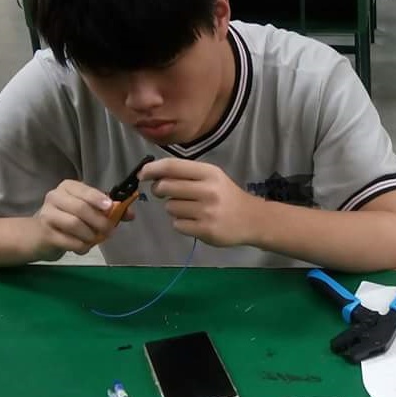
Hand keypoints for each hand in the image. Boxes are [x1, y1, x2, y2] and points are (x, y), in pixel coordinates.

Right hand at [29, 180, 132, 259]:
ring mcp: (47, 215)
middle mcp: (55, 197)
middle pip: (81, 208)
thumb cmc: (68, 217)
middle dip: (99, 221)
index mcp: (68, 187)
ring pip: (74, 224)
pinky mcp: (44, 234)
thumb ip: (110, 210)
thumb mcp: (88, 209)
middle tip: (110, 231)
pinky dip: (81, 246)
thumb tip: (130, 214)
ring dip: (90, 234)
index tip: (109, 207)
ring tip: (95, 239)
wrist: (38, 234)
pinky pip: (68, 241)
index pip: (84, 189)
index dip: (97, 198)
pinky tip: (83, 247)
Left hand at [140, 158, 259, 246]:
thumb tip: (151, 174)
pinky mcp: (205, 230)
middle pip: (166, 186)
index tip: (142, 174)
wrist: (253, 219)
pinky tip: (196, 222)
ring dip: (174, 209)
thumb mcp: (212, 178)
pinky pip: (177, 224)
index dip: (152, 169)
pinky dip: (181, 224)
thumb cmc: (227, 196)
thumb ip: (186, 174)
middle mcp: (208, 190)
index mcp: (209, 173)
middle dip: (159, 190)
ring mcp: (207, 211)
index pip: (172, 166)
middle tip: (166, 193)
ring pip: (170, 207)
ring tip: (190, 209)